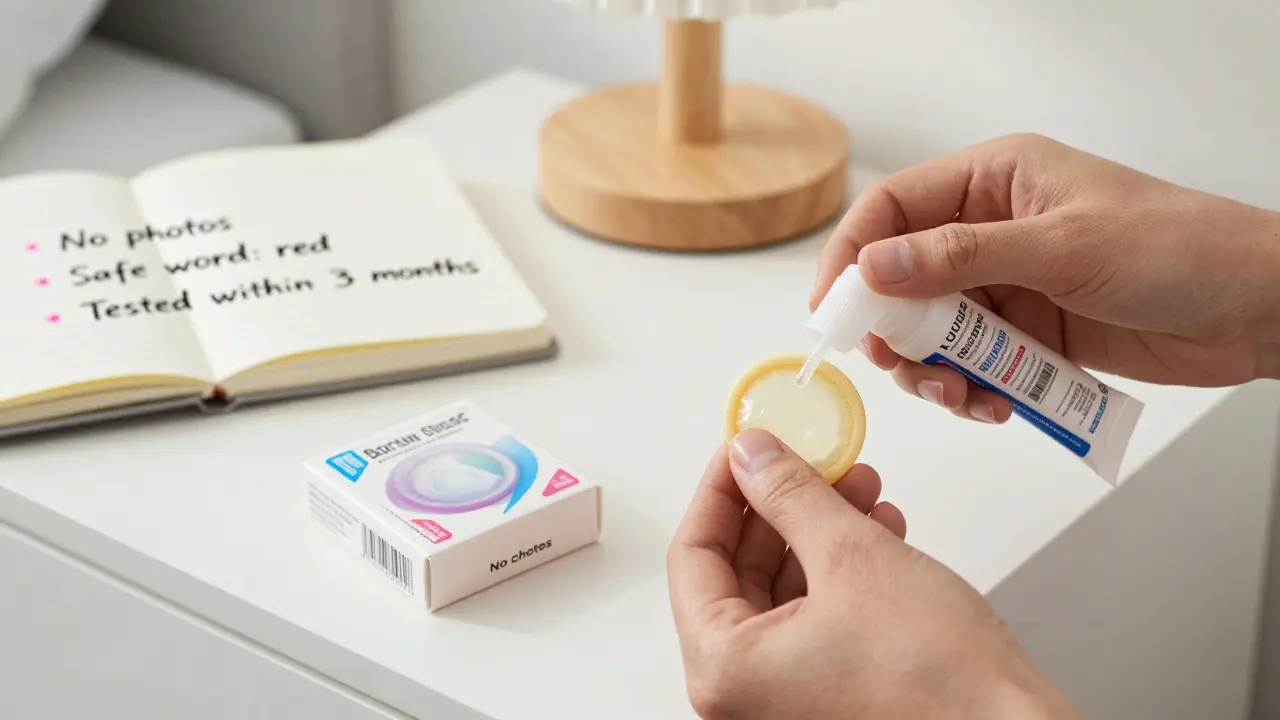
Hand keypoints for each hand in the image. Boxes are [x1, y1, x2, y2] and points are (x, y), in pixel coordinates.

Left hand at [667, 428, 1081, 719]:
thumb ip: (789, 495)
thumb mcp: (852, 556)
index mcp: (724, 668)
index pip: (693, 555)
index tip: (746, 447)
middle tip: (810, 459)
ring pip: (784, 591)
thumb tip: (752, 456)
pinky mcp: (828, 696)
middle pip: (738, 572)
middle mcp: (744, 694)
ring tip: (859, 486)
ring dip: (820, 531)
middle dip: (783, 506)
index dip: (721, 489)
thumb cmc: (942, 683)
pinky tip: (878, 529)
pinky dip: (841, 570)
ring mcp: (786, 698)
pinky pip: (816, 618)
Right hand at [812, 133, 1279, 423]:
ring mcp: (1007, 284)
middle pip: (901, 277)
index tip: (833, 309)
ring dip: (933, 368)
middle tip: (901, 364)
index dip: (852, 255)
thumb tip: (874, 266)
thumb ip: (960, 257)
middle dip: (894, 327)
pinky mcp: (1027, 334)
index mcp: (993, 180)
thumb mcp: (1061, 247)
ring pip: (932, 330)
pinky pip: (972, 364)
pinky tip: (996, 404)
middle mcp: (989, 229)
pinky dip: (970, 389)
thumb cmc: (1175, 250)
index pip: (893, 209)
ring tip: (961, 393)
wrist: (1254, 308)